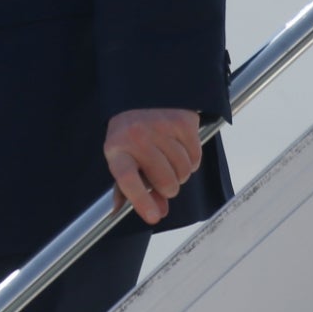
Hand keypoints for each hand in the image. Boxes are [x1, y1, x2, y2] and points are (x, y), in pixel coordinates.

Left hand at [104, 108, 202, 224]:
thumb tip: (156, 214)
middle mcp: (137, 137)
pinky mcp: (182, 122)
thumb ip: (133, 190)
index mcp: (116, 149)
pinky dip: (191, 161)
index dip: (141, 200)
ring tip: (169, 161)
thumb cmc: (130, 136)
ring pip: (183, 171)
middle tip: (164, 180)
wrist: (143, 95)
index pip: (127, 179)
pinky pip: (196, 157)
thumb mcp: (122, 159)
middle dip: (168, 188)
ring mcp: (160, 128)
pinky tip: (180, 149)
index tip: (154, 217)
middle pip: (164, 181)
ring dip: (181, 174)